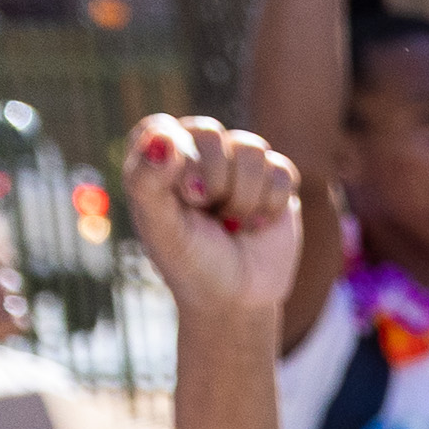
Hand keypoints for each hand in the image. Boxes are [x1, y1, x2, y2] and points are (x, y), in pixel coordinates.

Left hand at [122, 116, 300, 317]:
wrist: (239, 299)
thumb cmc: (191, 263)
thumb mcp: (162, 229)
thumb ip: (147, 182)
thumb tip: (162, 138)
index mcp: (159, 159)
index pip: (164, 128)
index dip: (179, 161)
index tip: (186, 199)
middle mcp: (197, 153)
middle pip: (209, 132)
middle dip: (213, 182)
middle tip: (208, 214)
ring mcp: (238, 164)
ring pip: (251, 148)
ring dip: (243, 198)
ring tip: (232, 224)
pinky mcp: (275, 178)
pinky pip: (281, 170)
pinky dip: (270, 205)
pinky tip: (257, 225)